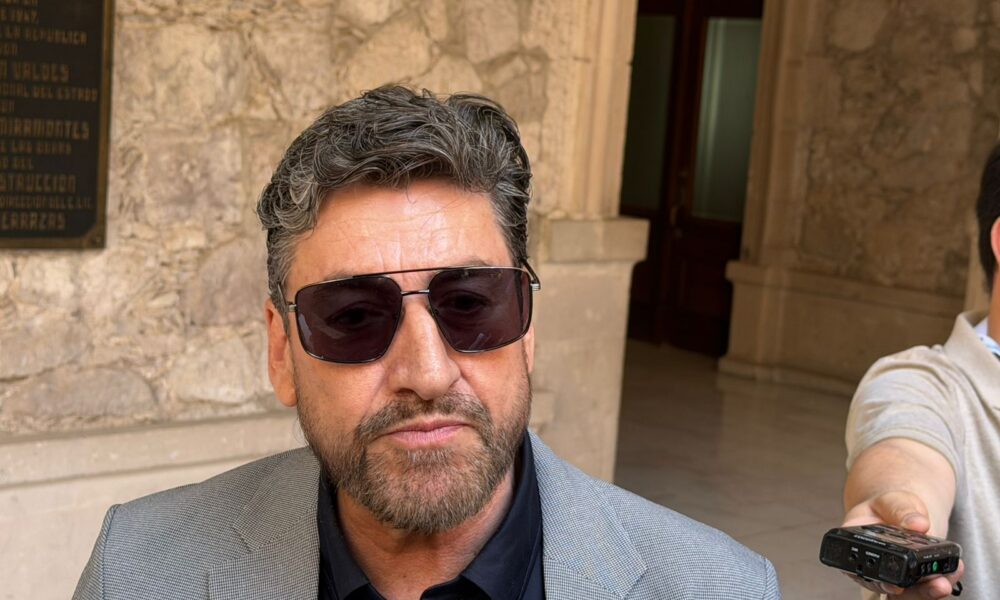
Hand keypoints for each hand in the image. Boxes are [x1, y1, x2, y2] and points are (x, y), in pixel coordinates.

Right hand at [843, 491, 963, 598]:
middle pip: (886, 588)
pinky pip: (922, 589)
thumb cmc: (890, 505)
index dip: (876, 582)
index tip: (895, 587)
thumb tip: (919, 524)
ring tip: (946, 582)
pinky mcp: (911, 580)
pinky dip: (940, 582)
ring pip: (905, 595)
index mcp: (854, 543)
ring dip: (928, 593)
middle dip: (913, 592)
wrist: (902, 510)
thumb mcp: (893, 500)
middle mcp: (870, 564)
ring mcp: (892, 575)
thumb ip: (902, 510)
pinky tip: (954, 571)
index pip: (859, 569)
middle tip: (935, 585)